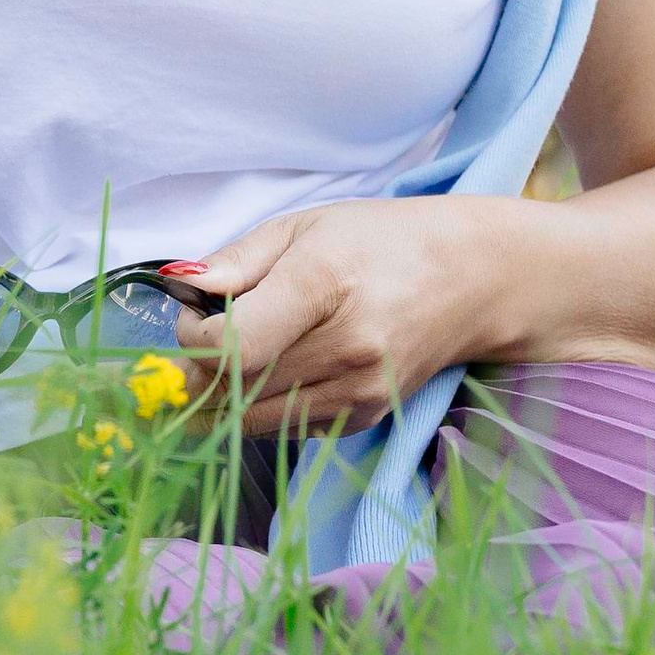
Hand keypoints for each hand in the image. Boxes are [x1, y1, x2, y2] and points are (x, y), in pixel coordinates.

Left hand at [166, 201, 485, 436]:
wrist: (474, 279)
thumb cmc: (381, 242)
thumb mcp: (305, 227)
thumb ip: (236, 261)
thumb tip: (181, 288)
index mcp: (325, 284)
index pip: (232, 347)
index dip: (192, 341)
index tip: (192, 316)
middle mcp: (347, 347)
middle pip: (234, 386)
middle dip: (197, 367)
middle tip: (201, 336)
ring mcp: (359, 390)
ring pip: (253, 419)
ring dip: (223, 394)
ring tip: (235, 352)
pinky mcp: (364, 417)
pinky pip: (284, 427)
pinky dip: (262, 406)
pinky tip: (276, 369)